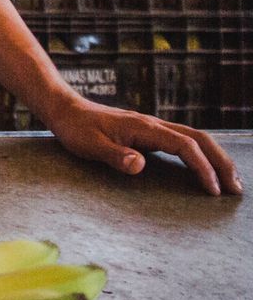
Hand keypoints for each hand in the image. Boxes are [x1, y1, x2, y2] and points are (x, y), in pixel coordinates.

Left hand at [44, 94, 241, 194]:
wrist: (64, 109)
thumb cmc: (75, 129)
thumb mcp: (89, 145)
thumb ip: (114, 156)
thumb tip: (139, 166)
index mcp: (144, 127)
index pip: (185, 145)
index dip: (203, 167)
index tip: (214, 190)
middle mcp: (154, 124)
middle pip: (200, 139)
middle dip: (221, 163)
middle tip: (236, 189)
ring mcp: (153, 127)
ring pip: (195, 138)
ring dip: (216, 158)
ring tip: (231, 182)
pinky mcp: (149, 132)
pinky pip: (184, 142)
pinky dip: (202, 155)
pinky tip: (206, 169)